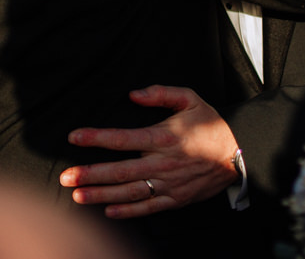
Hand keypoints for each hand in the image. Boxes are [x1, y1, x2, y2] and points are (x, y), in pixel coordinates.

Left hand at [59, 86, 239, 218]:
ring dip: (101, 195)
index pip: (123, 138)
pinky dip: (128, 211)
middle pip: (120, 170)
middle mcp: (163, 163)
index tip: (74, 137)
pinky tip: (108, 211)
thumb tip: (133, 94)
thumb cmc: (211, 124)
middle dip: (91, 174)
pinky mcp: (176, 199)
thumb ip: (161, 92)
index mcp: (163, 137)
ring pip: (129, 192)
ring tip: (78, 196)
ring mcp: (169, 184)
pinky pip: (148, 208)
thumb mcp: (191, 98)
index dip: (97, 137)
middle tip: (66, 176)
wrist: (239, 154)